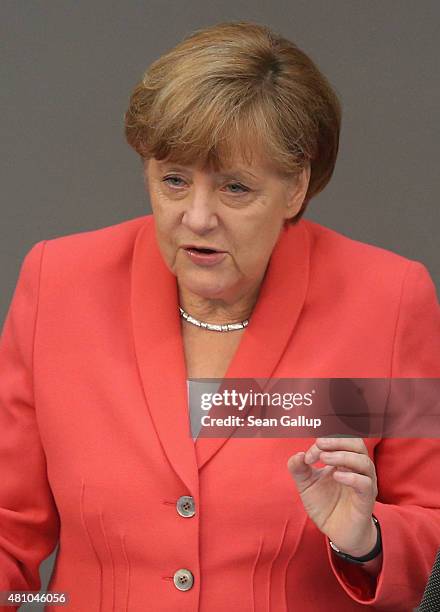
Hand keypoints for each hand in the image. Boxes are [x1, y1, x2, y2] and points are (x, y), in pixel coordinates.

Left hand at [287, 437, 377, 556]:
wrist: (337, 532)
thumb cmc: (325, 504)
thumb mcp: (306, 485)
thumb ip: (299, 469)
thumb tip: (298, 455)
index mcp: (344, 461)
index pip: (340, 441)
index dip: (324, 442)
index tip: (308, 456)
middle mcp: (357, 469)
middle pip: (357, 444)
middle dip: (338, 441)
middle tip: (319, 445)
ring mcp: (364, 483)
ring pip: (363, 461)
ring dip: (342, 456)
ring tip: (324, 459)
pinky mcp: (366, 500)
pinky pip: (365, 484)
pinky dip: (351, 477)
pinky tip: (335, 476)